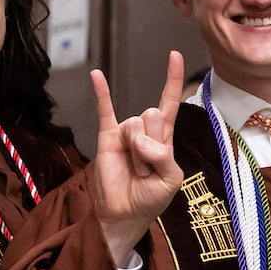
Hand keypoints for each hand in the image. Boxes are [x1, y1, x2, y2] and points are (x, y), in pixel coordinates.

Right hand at [94, 51, 186, 263]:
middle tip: (147, 169)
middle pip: (154, 115)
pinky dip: (101, 92)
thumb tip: (141, 140)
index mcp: (164, 137)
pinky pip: (104, 110)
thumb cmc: (150, 198)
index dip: (172, 79)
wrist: (124, 214)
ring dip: (138, 153)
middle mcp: (145, 129)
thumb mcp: (171, 180)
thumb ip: (164, 157)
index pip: (170, 102)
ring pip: (136, 124)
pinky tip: (96, 74)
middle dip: (153, 147)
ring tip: (135, 170)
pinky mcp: (107, 137)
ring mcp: (125, 132)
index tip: (174, 55)